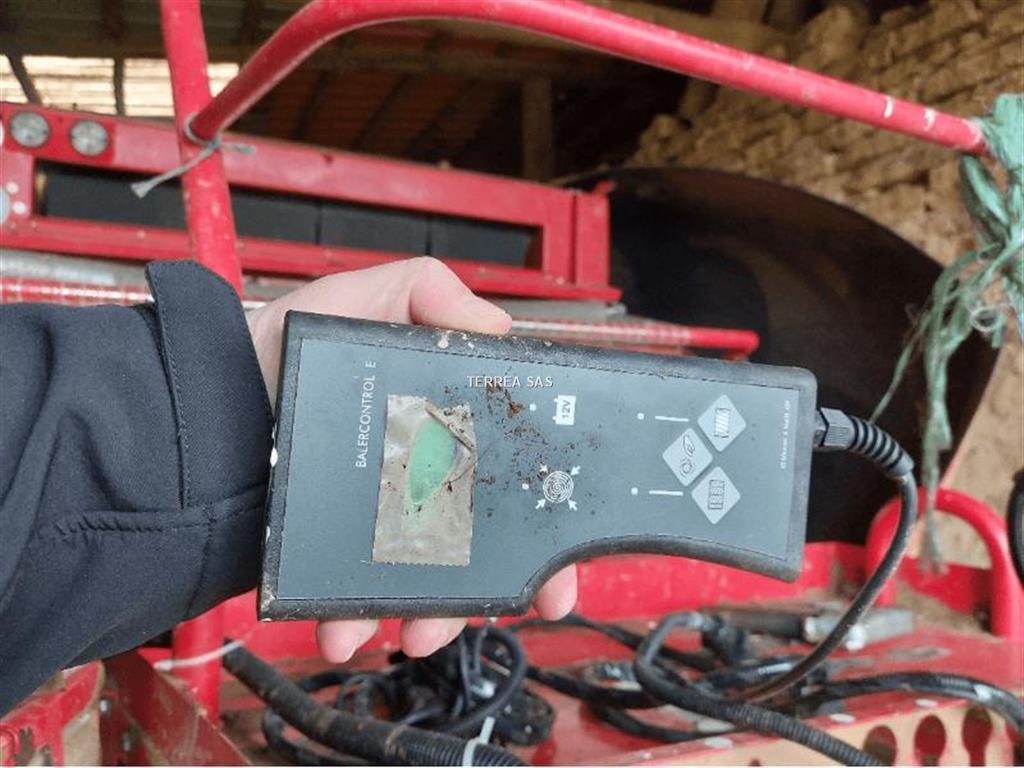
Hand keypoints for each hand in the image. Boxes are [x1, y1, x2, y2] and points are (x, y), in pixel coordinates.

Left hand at [246, 258, 576, 661]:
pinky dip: (363, 619)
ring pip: (431, 581)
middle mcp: (420, 474)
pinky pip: (363, 597)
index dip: (545, 518)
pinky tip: (348, 628)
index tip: (559, 565)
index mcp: (440, 422)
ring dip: (436, 614)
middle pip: (483, 542)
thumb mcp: (353, 301)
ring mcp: (379, 518)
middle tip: (503, 605)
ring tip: (412, 628)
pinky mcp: (336, 551)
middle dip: (499, 586)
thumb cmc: (271, 353)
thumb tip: (495, 328)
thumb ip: (424, 292)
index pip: (510, 473)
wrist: (200, 412)